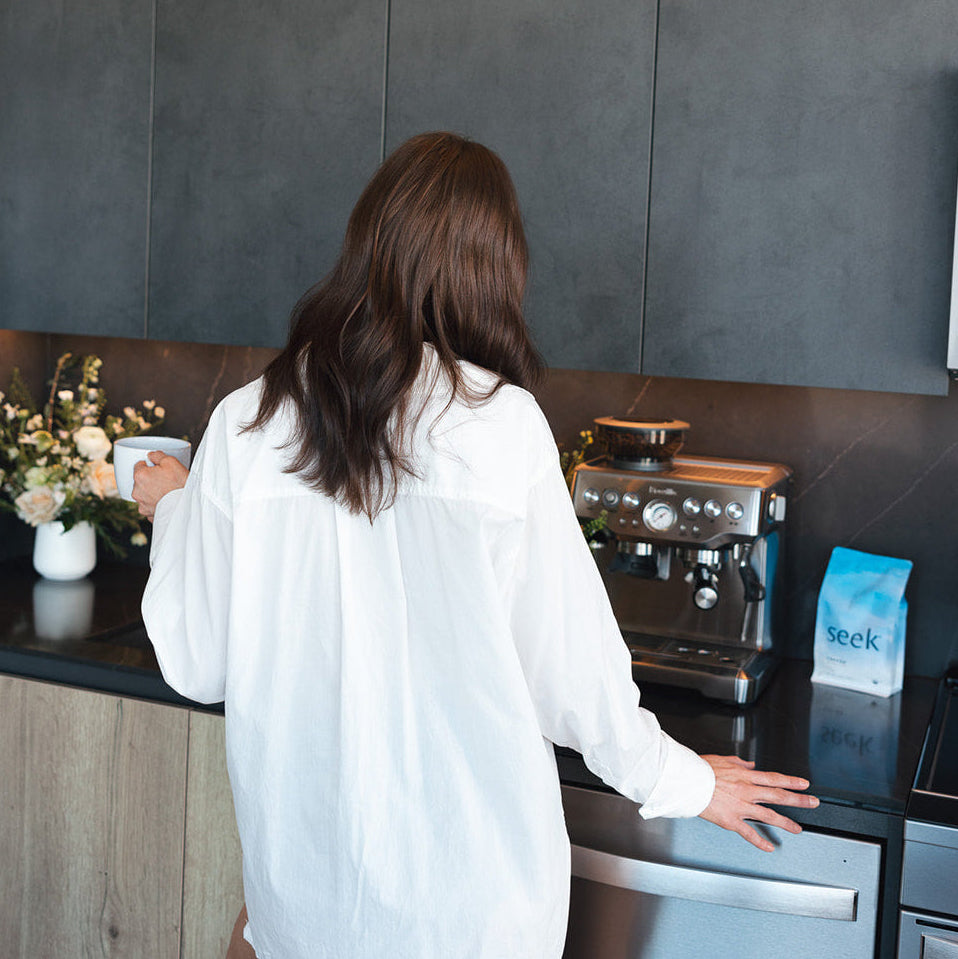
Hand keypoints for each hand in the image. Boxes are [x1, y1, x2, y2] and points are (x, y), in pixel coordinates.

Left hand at [131, 451, 188, 520]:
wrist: (186, 506)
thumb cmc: (179, 484)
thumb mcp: (171, 462)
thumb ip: (157, 455)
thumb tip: (151, 455)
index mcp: (140, 476)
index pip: (139, 465)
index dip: (150, 466)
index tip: (159, 469)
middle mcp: (137, 491)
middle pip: (141, 481)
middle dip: (150, 479)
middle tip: (165, 480)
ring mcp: (141, 504)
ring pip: (144, 494)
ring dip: (152, 492)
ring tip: (167, 492)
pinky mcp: (148, 514)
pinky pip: (149, 506)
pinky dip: (155, 504)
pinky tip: (165, 502)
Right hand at [698, 754, 818, 851]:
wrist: (687, 780)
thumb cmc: (700, 769)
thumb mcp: (722, 759)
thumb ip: (738, 762)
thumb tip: (750, 764)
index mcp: (744, 776)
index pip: (774, 779)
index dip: (791, 781)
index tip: (804, 784)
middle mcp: (747, 791)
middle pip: (779, 796)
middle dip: (799, 800)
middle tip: (813, 803)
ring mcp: (741, 807)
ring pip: (769, 816)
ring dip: (786, 823)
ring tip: (798, 829)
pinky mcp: (731, 820)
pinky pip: (749, 833)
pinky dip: (760, 842)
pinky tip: (769, 847)